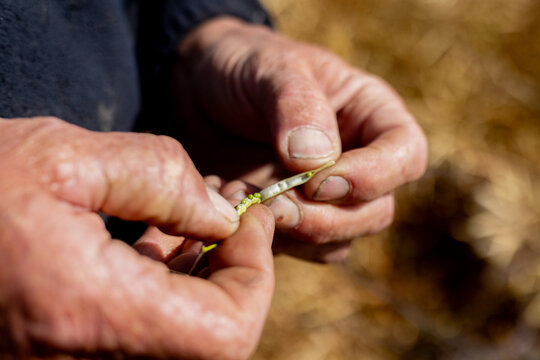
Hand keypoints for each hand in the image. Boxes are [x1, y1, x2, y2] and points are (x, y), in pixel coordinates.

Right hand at [0, 117, 273, 358]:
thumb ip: (158, 178)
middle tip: (226, 207)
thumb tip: (222, 213)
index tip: (249, 220)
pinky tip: (154, 238)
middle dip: (233, 270)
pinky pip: (144, 330)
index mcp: (86, 314)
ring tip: (189, 214)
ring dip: (202, 275)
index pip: (225, 335)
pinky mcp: (66, 349)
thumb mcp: (62, 158)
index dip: (254, 277)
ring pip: (181, 334)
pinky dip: (167, 286)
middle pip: (210, 340)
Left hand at [173, 17, 427, 261]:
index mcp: (371, 116)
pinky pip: (297, 249)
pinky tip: (232, 210)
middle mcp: (358, 162)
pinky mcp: (291, 218)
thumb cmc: (246, 66)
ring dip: (293, 234)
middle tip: (273, 205)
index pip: (405, 156)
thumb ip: (297, 106)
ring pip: (337, 241)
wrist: (201, 90)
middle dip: (326, 219)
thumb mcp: (270, 69)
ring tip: (239, 197)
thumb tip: (317, 162)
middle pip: (375, 212)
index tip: (319, 182)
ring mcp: (325, 197)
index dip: (374, 177)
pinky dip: (267, 241)